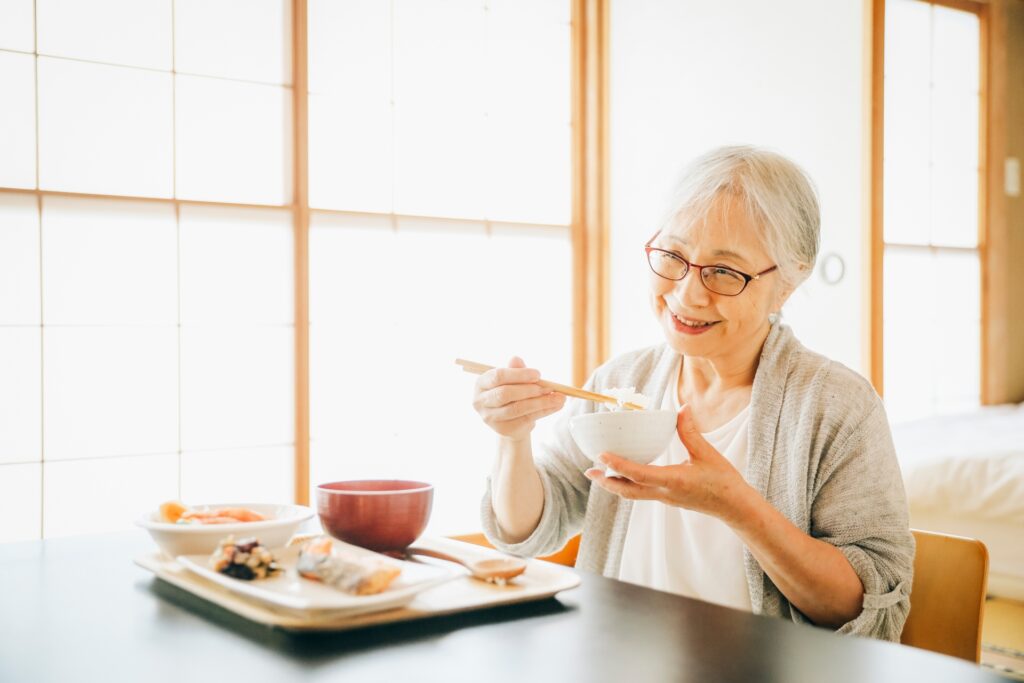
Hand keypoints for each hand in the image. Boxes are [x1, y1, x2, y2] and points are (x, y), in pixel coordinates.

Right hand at [473, 356, 565, 440]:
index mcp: (481, 383)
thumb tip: (516, 359)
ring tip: (559, 398)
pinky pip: (526, 419)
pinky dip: (544, 411)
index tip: (538, 374)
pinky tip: (556, 405)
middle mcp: (480, 401)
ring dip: (541, 402)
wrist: (512, 420)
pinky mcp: (503, 429)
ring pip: (517, 408)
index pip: (497, 376)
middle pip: (505, 394)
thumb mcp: (514, 379)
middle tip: (549, 387)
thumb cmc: (512, 393)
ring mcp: (490, 418)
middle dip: (529, 389)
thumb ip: (515, 370)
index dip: (518, 375)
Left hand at [584, 404, 755, 525]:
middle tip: (589, 471)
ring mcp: (665, 498)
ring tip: (598, 474)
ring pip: (633, 494)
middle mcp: (665, 493)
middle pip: (628, 491)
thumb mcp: (708, 454)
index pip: (639, 474)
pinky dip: (628, 485)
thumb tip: (682, 408)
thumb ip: (691, 432)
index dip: (618, 465)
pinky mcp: (668, 499)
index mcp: (673, 481)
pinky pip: (641, 493)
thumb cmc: (724, 481)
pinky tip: (623, 476)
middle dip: (607, 482)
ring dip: (614, 485)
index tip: (601, 456)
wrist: (735, 507)